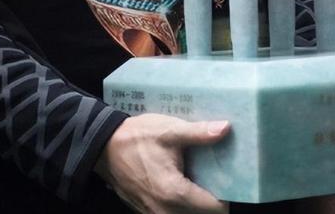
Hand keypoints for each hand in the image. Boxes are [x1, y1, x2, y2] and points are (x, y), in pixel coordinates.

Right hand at [95, 112, 229, 212]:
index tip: (231, 177)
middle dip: (213, 199)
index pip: (216, 209)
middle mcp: (166, 212)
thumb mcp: (169, 130)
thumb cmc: (137, 138)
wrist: (104, 147)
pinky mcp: (147, 212)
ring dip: (196, 202)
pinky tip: (182, 181)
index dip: (228, 194)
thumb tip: (226, 128)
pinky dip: (182, 204)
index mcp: (176, 193)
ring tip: (200, 178)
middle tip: (216, 176)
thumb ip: (198, 133)